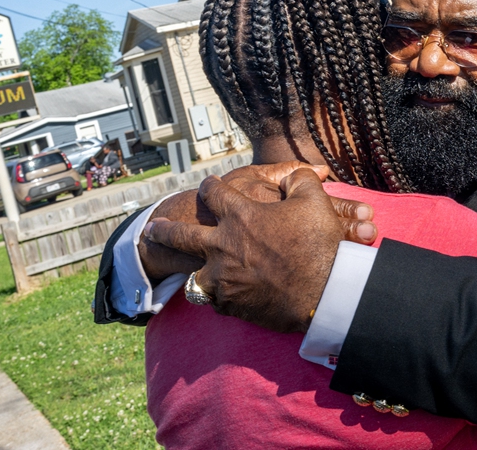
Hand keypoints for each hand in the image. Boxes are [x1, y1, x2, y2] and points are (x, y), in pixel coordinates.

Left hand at [144, 169, 375, 332]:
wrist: (325, 291)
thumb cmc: (319, 243)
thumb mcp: (314, 200)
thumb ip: (300, 178)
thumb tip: (296, 172)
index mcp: (240, 216)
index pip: (213, 194)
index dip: (209, 186)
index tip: (207, 184)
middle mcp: (222, 247)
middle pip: (181, 236)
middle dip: (164, 230)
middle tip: (152, 228)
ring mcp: (223, 279)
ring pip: (193, 275)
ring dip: (189, 270)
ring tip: (184, 271)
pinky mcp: (231, 304)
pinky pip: (215, 300)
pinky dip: (216, 296)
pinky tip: (218, 294)